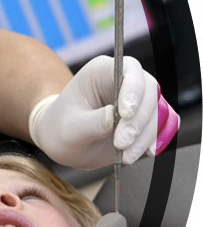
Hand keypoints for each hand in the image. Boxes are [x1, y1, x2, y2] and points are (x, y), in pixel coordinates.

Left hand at [29, 55, 179, 169]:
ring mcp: (137, 99)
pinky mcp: (145, 118)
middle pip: (149, 91)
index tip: (125, 115)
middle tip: (121, 143)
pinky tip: (146, 152)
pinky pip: (165, 123)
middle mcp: (123, 81)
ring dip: (147, 135)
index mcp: (100, 72)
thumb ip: (94, 122)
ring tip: (126, 156)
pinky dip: (159, 138)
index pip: (128, 70)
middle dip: (139, 121)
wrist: (63, 143)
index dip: (132, 90)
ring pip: (158, 110)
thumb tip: (117, 117)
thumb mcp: (71, 129)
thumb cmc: (60, 129)